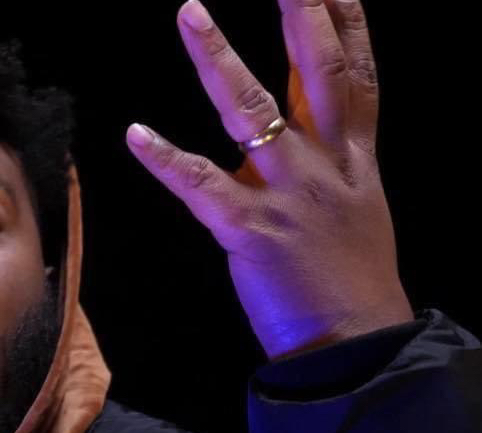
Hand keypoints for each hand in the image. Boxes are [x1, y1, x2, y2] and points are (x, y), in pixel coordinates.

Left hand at [125, 0, 414, 361]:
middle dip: (304, 11)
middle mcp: (328, 164)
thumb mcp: (358, 212)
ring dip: (219, 59)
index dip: (349, 19)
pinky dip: (165, 159)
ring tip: (192, 11)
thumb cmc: (350, 282)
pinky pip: (200, 186)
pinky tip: (135, 132)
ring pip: (253, 111)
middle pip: (318, 70)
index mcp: (357, 159)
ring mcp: (289, 194)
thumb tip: (303, 141)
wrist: (355, 339)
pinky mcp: (251, 230)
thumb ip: (332, 169)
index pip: (358, 73)